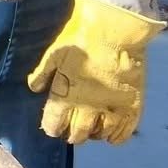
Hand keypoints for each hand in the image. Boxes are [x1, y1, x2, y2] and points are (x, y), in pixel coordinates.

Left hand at [25, 0, 164, 144]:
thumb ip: (43, 73)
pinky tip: (112, 136)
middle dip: (73, 134)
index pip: (55, 123)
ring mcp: (112, 107)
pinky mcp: (132, 105)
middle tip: (72, 132)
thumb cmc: (80, 38)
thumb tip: (34, 88)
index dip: (53, 128)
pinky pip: (125, 131)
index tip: (54, 128)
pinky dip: (117, 137)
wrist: (116, 29)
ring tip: (92, 131)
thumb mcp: (54, 53)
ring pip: (101, 134)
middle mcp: (88, 107)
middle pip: (78, 133)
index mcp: (65, 94)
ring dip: (94, 135)